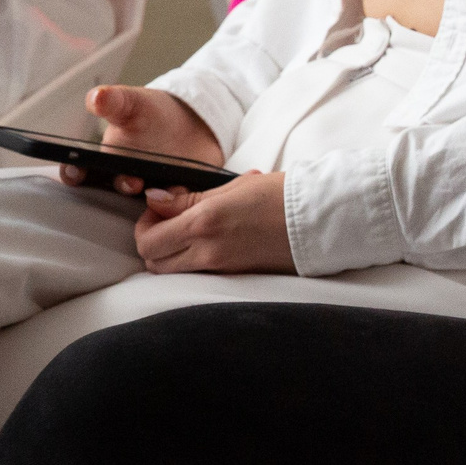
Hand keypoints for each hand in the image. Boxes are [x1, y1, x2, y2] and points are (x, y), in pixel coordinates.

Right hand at [65, 85, 221, 194]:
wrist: (192, 124)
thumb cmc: (153, 115)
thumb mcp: (135, 104)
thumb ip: (115, 101)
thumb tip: (96, 96)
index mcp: (104, 159)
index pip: (79, 171)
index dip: (74, 174)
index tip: (77, 172)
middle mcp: (120, 179)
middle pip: (111, 190)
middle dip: (120, 186)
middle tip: (132, 182)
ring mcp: (146, 190)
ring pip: (141, 202)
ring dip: (151, 198)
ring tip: (165, 186)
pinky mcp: (172, 197)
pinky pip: (171, 205)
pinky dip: (176, 200)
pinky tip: (184, 188)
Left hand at [132, 172, 295, 273]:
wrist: (320, 218)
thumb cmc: (282, 194)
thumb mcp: (234, 187)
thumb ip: (189, 199)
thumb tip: (155, 200)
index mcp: (204, 222)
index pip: (148, 238)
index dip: (145, 223)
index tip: (159, 208)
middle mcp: (207, 250)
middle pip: (152, 260)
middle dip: (151, 241)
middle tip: (168, 222)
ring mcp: (220, 268)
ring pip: (170, 272)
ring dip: (168, 254)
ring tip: (188, 234)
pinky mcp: (233, 278)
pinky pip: (195, 275)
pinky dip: (189, 262)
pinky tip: (207, 244)